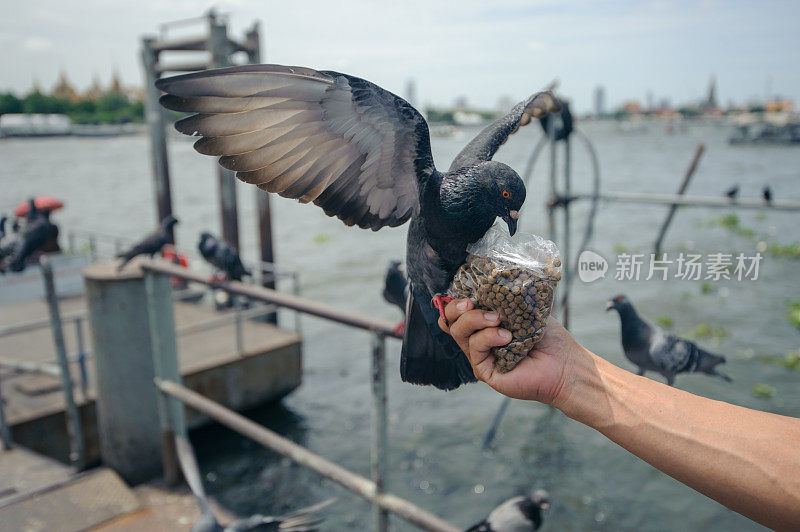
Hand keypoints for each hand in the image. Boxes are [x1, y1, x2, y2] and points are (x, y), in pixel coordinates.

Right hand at [438, 298, 585, 404]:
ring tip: (498, 319)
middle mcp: (478, 340)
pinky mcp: (484, 371)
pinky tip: (506, 336)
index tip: (467, 292)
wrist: (564, 363)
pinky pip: (474, 348)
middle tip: (471, 303)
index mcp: (484, 324)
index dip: (453, 300)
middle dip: (456, 308)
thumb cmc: (548, 338)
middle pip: (449, 322)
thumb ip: (504, 296)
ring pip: (459, 332)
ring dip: (475, 319)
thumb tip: (488, 277)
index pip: (456, 311)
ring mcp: (479, 356)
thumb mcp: (525, 308)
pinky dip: (488, 337)